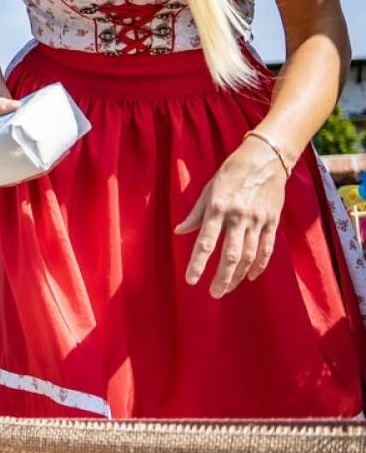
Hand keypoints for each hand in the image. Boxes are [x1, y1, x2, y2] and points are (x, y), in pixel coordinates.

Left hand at [175, 136, 289, 298]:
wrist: (264, 159)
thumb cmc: (230, 173)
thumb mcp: (208, 190)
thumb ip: (195, 214)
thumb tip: (179, 232)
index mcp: (218, 208)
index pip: (205, 243)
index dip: (198, 264)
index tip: (191, 280)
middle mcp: (238, 217)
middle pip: (230, 256)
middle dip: (221, 277)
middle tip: (213, 293)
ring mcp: (258, 221)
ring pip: (249, 256)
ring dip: (238, 276)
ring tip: (227, 288)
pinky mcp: (272, 222)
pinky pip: (266, 249)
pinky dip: (259, 265)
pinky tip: (250, 277)